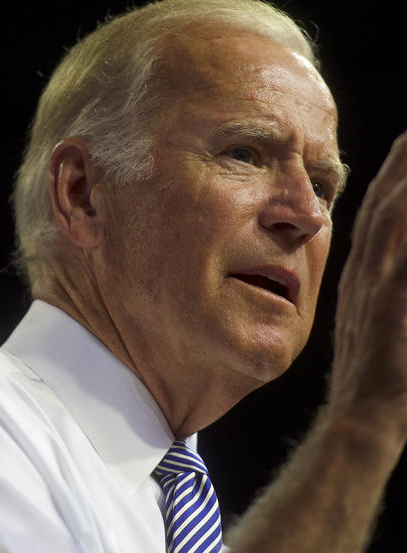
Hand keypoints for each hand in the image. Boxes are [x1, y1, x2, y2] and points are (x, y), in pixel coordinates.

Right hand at [330, 131, 406, 437]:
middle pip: (381, 207)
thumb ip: (386, 294)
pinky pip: (402, 252)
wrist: (365, 416)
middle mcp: (364, 275)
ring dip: (404, 182)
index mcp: (361, 279)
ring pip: (390, 220)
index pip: (374, 219)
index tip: (403, 148)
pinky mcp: (394, 300)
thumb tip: (392, 278)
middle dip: (399, 166)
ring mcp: (376, 286)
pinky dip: (405, 215)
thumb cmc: (379, 378)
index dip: (389, 180)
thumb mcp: (377, 325)